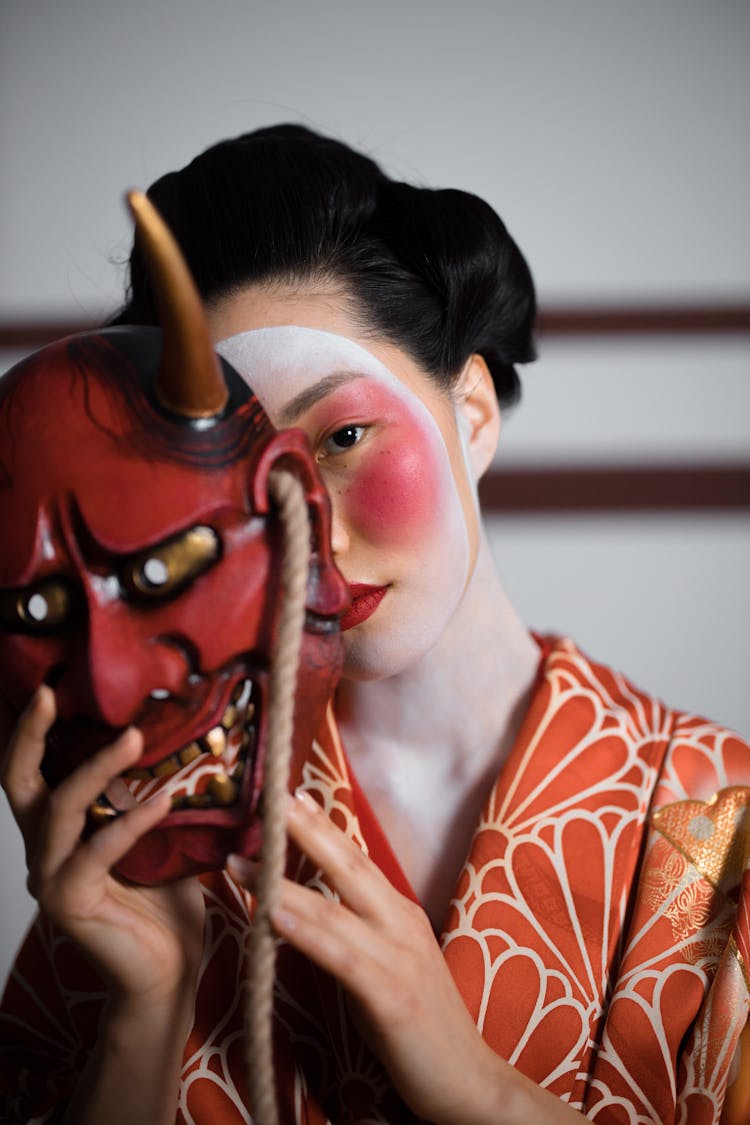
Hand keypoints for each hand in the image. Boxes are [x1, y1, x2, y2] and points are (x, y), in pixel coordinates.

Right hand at [0, 686, 204, 1009]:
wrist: (168, 971)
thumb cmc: (165, 902)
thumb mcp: (161, 835)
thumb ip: (155, 795)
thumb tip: (190, 742)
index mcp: (61, 830)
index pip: (35, 772)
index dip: (35, 730)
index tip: (52, 686)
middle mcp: (45, 850)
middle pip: (20, 782)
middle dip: (32, 735)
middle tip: (53, 694)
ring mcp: (52, 877)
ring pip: (59, 810)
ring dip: (96, 770)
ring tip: (134, 738)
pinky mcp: (70, 902)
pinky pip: (97, 850)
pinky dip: (130, 823)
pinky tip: (161, 803)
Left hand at [229, 790, 514, 1124]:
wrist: (468, 1079)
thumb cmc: (420, 1023)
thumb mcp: (386, 963)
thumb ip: (354, 932)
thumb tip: (304, 906)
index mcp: (401, 912)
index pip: (357, 859)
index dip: (323, 827)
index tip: (291, 796)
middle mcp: (401, 924)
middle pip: (349, 866)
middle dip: (307, 831)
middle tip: (271, 799)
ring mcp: (399, 958)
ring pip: (334, 908)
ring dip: (283, 883)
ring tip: (243, 860)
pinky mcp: (392, 997)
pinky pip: (342, 958)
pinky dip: (307, 933)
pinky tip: (275, 917)